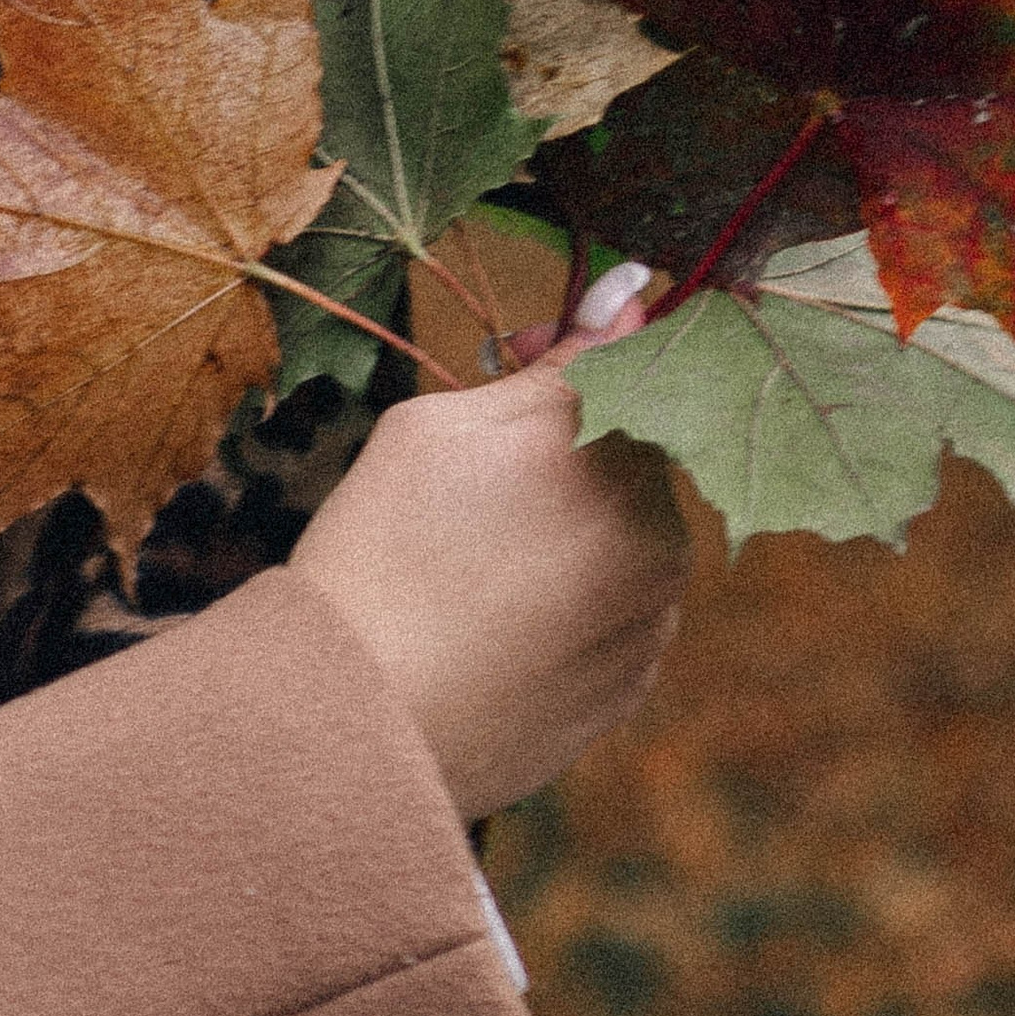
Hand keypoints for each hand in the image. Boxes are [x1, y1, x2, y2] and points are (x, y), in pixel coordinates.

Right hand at [289, 272, 686, 816]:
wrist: (358, 723)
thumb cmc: (379, 551)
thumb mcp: (440, 427)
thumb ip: (556, 363)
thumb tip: (636, 292)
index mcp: (611, 451)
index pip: (634, 360)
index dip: (576, 348)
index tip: (517, 351)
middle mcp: (657, 532)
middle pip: (632, 450)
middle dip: (567, 438)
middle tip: (473, 460)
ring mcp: (652, 618)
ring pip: (626, 533)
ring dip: (572, 521)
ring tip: (468, 551)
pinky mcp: (632, 685)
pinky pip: (617, 611)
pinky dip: (570, 597)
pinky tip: (490, 611)